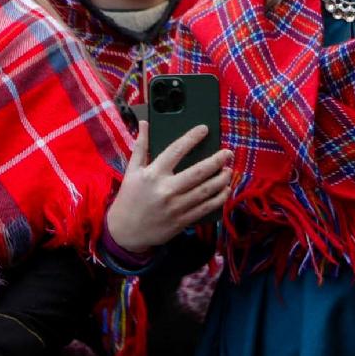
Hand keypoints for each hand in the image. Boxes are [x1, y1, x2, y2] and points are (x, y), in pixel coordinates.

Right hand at [105, 121, 232, 253]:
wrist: (124, 232)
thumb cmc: (128, 198)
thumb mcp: (131, 171)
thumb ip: (141, 146)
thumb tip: (145, 123)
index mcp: (153, 174)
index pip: (176, 150)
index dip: (191, 138)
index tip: (204, 129)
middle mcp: (166, 189)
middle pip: (198, 172)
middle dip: (217, 160)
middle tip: (228, 153)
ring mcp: (176, 206)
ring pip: (205, 191)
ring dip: (221, 179)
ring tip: (229, 170)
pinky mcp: (182, 221)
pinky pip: (205, 208)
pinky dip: (219, 199)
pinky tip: (226, 190)